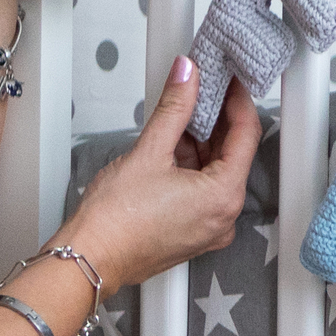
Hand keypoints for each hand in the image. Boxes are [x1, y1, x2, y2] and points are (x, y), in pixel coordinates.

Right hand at [57, 60, 260, 288]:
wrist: (89, 258)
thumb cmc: (114, 221)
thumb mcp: (149, 151)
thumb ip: (174, 107)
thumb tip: (187, 76)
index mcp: (224, 197)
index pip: (246, 135)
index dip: (238, 101)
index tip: (229, 81)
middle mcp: (224, 216)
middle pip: (232, 154)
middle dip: (217, 120)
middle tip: (204, 90)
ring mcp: (209, 228)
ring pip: (215, 172)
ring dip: (202, 142)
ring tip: (183, 114)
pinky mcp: (192, 233)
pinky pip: (203, 191)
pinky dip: (192, 166)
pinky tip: (174, 146)